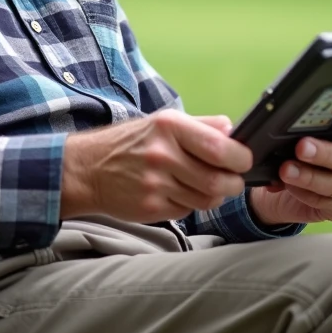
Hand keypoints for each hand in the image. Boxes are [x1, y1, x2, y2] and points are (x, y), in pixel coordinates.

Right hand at [62, 110, 252, 222]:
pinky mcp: (151, 208)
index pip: (220, 147)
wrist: (88, 169)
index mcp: (170, 127)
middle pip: (218, 180)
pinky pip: (188, 210)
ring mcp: (156, 184)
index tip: (243, 160)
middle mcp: (162, 155)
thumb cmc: (132, 143)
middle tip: (232, 180)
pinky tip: (181, 193)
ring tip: (206, 186)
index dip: (241, 158)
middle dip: (233, 183)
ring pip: (207, 199)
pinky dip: (192, 204)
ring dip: (214, 196)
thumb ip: (202, 126)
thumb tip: (235, 132)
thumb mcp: (163, 121)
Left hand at [249, 112, 331, 226]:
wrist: (285, 187)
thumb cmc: (296, 152)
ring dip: (308, 176)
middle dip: (324, 153)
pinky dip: (302, 192)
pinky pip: (323, 201)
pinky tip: (288, 185)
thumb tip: (285, 131)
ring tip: (286, 170)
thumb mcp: (298, 137)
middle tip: (302, 148)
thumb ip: (300, 131)